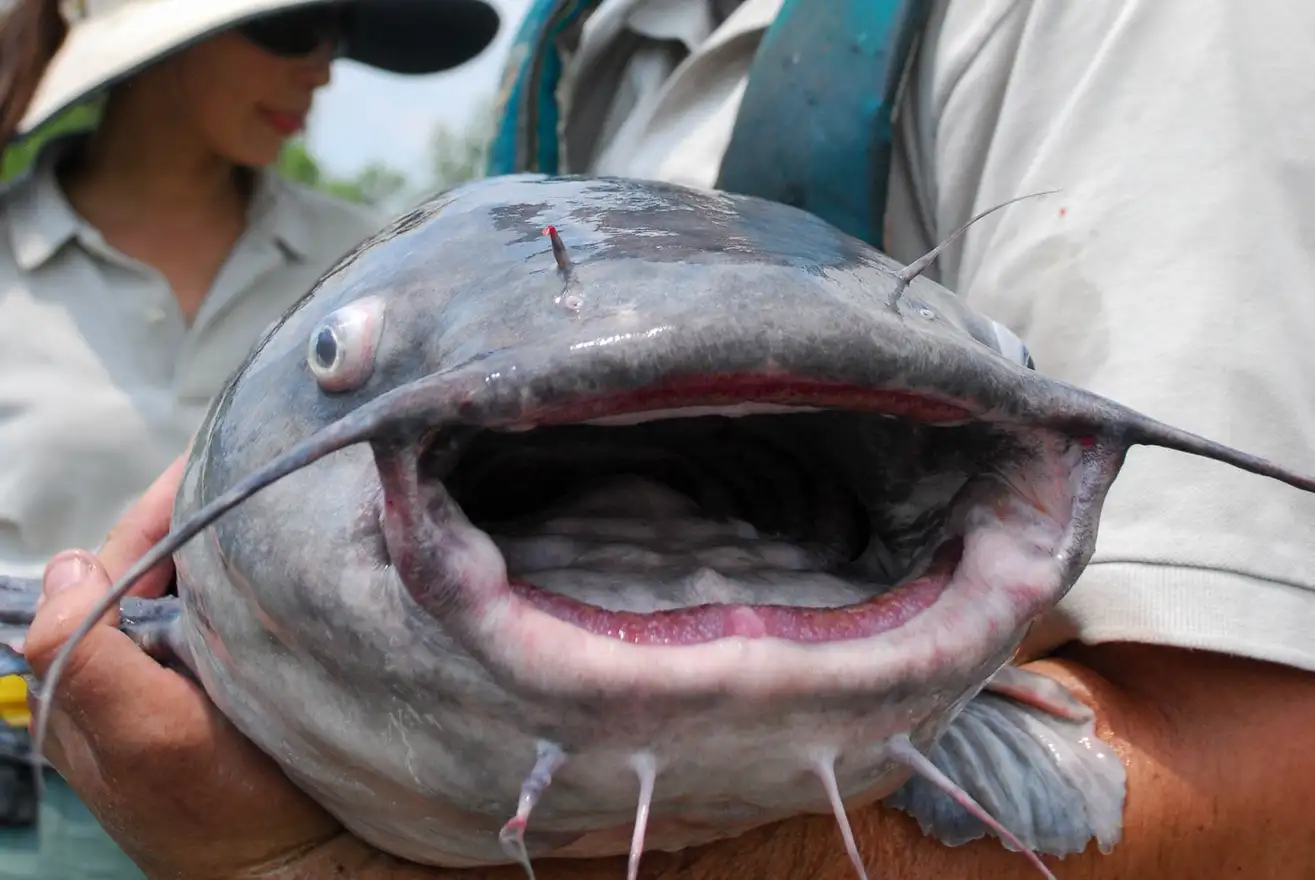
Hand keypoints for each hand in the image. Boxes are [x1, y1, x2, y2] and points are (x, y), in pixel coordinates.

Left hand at [20, 457, 365, 878]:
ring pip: (203, 584)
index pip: (117, 561)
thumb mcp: (142, 742)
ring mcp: (193, 679)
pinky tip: (299, 564)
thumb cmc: (224, 819)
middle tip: (263, 467)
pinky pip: (245, 613)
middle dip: (202, 514)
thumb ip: (84, 656)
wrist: (307, 875)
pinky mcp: (245, 688)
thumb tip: (69, 562)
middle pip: (159, 564)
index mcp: (94, 673)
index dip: (161, 508)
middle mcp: (136, 670)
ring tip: (284, 501)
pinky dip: (264, 581)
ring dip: (237, 544)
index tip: (217, 458)